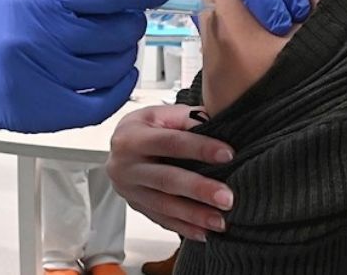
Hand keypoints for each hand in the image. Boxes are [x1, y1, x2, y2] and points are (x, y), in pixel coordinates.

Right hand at [0, 0, 174, 133]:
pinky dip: (118, 89)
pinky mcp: (39, 112)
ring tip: (108, 50)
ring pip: (114, 66)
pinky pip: (100, 103)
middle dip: (129, 25)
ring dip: (122, 57)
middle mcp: (41, 36)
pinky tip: (115, 77)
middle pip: (119, 31)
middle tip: (121, 23)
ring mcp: (40, 77)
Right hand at [107, 105, 235, 241]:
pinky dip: (183, 228)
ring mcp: (129, 189)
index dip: (200, 147)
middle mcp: (126, 165)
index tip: (228, 154)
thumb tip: (219, 123)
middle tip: (227, 198)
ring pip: (164, 205)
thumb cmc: (145, 127)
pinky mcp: (136, 206)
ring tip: (220, 221)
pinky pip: (161, 220)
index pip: (170, 142)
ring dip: (194, 215)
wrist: (119, 144)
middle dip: (199, 189)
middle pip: (166, 179)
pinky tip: (203, 233)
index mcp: (132, 137)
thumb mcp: (161, 114)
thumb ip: (188, 119)